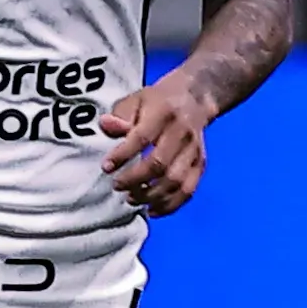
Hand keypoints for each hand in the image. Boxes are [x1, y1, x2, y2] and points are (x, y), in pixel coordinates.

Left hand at [98, 79, 212, 217]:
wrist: (195, 98)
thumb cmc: (157, 102)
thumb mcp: (135, 99)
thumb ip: (120, 115)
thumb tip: (107, 126)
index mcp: (164, 112)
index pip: (142, 137)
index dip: (122, 155)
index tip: (106, 167)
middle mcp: (182, 132)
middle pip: (159, 164)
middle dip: (135, 180)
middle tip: (117, 186)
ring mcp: (194, 150)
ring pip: (175, 181)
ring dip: (150, 196)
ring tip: (132, 198)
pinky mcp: (201, 164)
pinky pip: (188, 190)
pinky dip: (170, 205)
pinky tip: (151, 209)